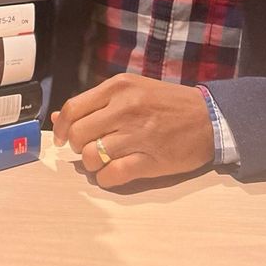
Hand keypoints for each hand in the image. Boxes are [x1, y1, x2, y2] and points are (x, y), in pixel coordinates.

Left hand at [51, 73, 214, 188]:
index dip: (61, 128)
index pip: (73, 109)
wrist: (208, 118)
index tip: (61, 139)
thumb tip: (57, 118)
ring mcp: (138, 134)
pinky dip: (106, 179)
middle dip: (77, 147)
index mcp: (119, 87)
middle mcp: (126, 107)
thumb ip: (97, 103)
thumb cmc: (167, 103)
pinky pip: (111, 175)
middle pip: (78, 135)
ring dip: (92, 164)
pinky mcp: (150, 160)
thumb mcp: (133, 90)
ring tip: (104, 161)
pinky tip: (114, 173)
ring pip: (91, 157)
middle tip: (89, 148)